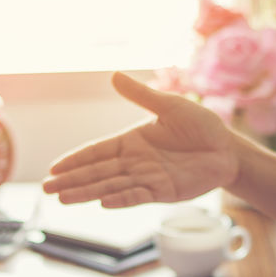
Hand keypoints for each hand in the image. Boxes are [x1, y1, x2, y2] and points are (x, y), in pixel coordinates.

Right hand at [42, 72, 240, 207]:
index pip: (96, 151)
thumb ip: (141, 95)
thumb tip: (113, 75)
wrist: (228, 150)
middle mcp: (134, 162)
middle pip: (97, 172)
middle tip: (47, 189)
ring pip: (110, 186)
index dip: (75, 159)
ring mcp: (147, 178)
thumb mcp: (169, 105)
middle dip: (72, 181)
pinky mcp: (163, 191)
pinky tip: (101, 201)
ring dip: (87, 193)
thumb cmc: (201, 126)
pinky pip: (137, 195)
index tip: (54, 168)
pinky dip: (120, 198)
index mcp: (131, 141)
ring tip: (63, 199)